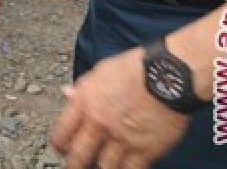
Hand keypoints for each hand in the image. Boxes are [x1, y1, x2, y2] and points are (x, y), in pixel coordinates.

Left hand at [51, 47, 188, 168]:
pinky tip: (124, 168)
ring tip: (102, 167)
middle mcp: (99, 123)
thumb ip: (83, 87)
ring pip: (104, 167)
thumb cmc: (137, 67)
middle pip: (78, 156)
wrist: (168, 74)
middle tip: (76, 166)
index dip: (59, 145)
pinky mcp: (144, 149)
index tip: (61, 149)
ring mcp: (122, 138)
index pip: (61, 133)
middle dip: (74, 165)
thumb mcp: (102, 70)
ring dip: (101, 168)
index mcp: (86, 102)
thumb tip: (66, 93)